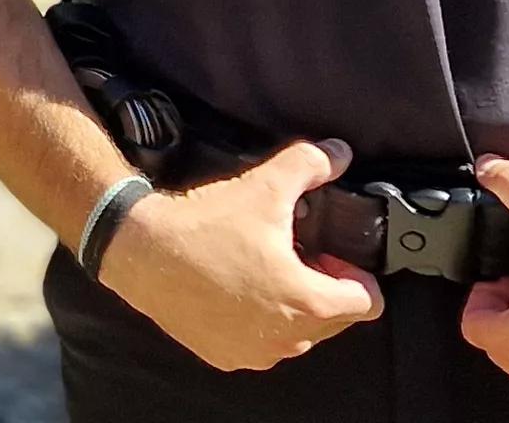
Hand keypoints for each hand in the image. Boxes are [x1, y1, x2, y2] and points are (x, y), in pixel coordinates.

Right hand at [95, 139, 385, 371]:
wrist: (141, 251)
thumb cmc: (204, 226)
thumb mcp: (264, 186)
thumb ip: (310, 164)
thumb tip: (339, 152)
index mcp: (309, 303)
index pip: (367, 303)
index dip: (354, 274)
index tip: (328, 255)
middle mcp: (288, 339)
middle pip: (334, 320)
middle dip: (323, 288)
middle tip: (297, 256)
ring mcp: (255, 353)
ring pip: (298, 334)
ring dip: (292, 307)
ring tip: (264, 271)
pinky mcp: (226, 356)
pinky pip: (261, 344)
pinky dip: (258, 323)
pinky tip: (237, 289)